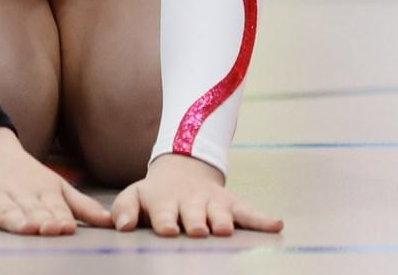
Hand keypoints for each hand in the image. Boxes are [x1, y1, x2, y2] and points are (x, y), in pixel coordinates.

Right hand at [0, 128, 114, 234]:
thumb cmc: (26, 177)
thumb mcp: (56, 187)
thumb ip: (81, 206)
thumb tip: (111, 222)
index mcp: (42, 192)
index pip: (53, 208)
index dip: (59, 218)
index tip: (67, 228)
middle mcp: (19, 193)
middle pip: (30, 209)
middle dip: (39, 219)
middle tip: (47, 229)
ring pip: (5, 209)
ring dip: (14, 218)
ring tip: (23, 227)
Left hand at [110, 153, 283, 237]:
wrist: (182, 166)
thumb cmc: (155, 194)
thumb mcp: (134, 195)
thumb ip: (123, 210)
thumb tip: (120, 227)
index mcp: (165, 201)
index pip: (164, 213)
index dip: (165, 221)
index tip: (167, 230)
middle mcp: (190, 202)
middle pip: (194, 214)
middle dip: (196, 222)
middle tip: (198, 231)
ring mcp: (212, 203)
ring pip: (221, 213)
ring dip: (223, 220)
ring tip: (226, 230)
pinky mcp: (231, 203)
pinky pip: (249, 211)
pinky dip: (263, 219)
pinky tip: (277, 226)